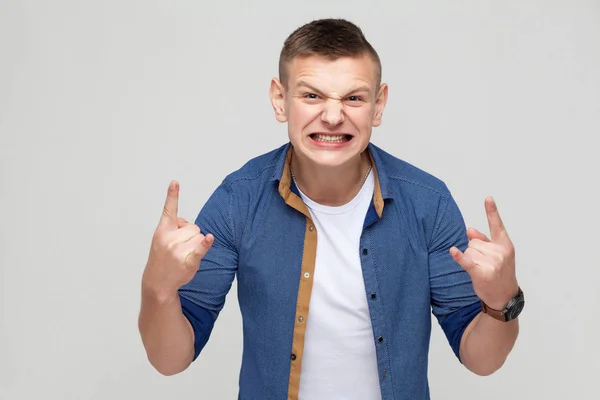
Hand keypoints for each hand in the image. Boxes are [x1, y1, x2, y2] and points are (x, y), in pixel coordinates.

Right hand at [142, 181, 213, 300]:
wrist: (157, 282)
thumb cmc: (162, 259)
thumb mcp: (161, 239)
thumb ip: (173, 227)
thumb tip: (186, 223)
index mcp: (163, 231)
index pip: (169, 210)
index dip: (172, 195)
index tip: (175, 182)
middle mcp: (170, 238)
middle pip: (194, 227)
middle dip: (191, 236)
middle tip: (180, 249)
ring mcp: (178, 250)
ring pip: (200, 237)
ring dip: (197, 245)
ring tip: (184, 256)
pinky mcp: (188, 261)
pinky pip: (200, 249)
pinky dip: (205, 244)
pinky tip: (209, 238)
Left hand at [450, 197, 518, 309]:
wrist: (504, 296)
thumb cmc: (499, 273)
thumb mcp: (497, 255)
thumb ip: (484, 240)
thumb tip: (469, 229)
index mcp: (505, 245)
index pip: (497, 225)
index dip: (492, 211)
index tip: (487, 198)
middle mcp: (499, 252)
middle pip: (473, 241)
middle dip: (475, 251)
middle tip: (485, 265)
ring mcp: (491, 263)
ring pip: (468, 250)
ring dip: (470, 260)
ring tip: (482, 270)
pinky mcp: (480, 272)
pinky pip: (465, 260)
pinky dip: (458, 256)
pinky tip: (452, 251)